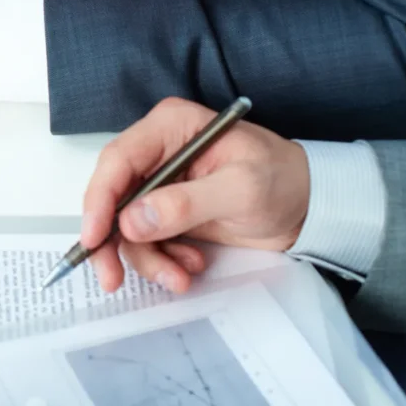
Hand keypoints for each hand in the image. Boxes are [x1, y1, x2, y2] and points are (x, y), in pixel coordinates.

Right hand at [82, 97, 311, 293]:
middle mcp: (156, 152)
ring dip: (146, 258)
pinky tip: (190, 266)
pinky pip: (144, 241)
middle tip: (113, 278)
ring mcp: (158, 184)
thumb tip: (132, 221)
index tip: (94, 238)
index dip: (99, 200)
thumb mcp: (241, 189)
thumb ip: (186, 204)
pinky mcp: (165, 212)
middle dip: (111, 241)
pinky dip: (162, 261)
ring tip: (180, 277)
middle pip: (110, 196)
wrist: (311, 207)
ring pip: (124, 226)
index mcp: (169, 127)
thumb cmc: (284, 182)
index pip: (117, 160)